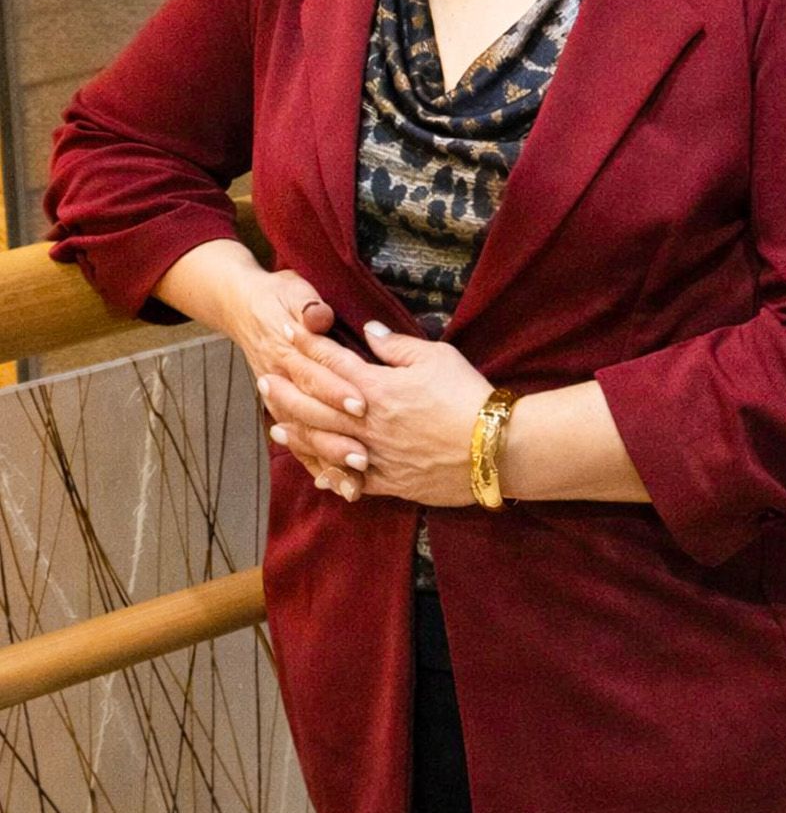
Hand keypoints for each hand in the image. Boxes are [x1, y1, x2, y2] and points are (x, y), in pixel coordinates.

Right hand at [224, 267, 368, 488]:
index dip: (336, 389)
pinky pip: (300, 447)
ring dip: (329, 460)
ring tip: (355, 482)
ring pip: (304, 438)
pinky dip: (317, 467)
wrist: (244, 307)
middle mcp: (283, 381)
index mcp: (288, 350)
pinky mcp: (286, 415)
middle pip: (310, 414)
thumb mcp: (294, 291)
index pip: (314, 373)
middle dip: (338, 435)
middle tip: (365, 454)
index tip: (362, 403)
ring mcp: (282, 402)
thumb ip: (308, 305)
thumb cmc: (280, 297)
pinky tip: (337, 487)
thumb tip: (319, 315)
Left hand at [256, 320, 493, 506]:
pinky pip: (351, 481)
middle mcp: (367, 422)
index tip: (288, 332)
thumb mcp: (436, 357)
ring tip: (276, 428)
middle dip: (287, 391)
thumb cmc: (468, 395)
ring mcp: (375, 455)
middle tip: (263, 382)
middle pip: (315, 405)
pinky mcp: (390, 481)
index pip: (332, 361)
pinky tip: (317, 473)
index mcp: (377, 387)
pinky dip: (331, 476)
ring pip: (324, 445)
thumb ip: (396, 345)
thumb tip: (368, 331)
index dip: (307, 345)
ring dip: (298, 435)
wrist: (494, 448)